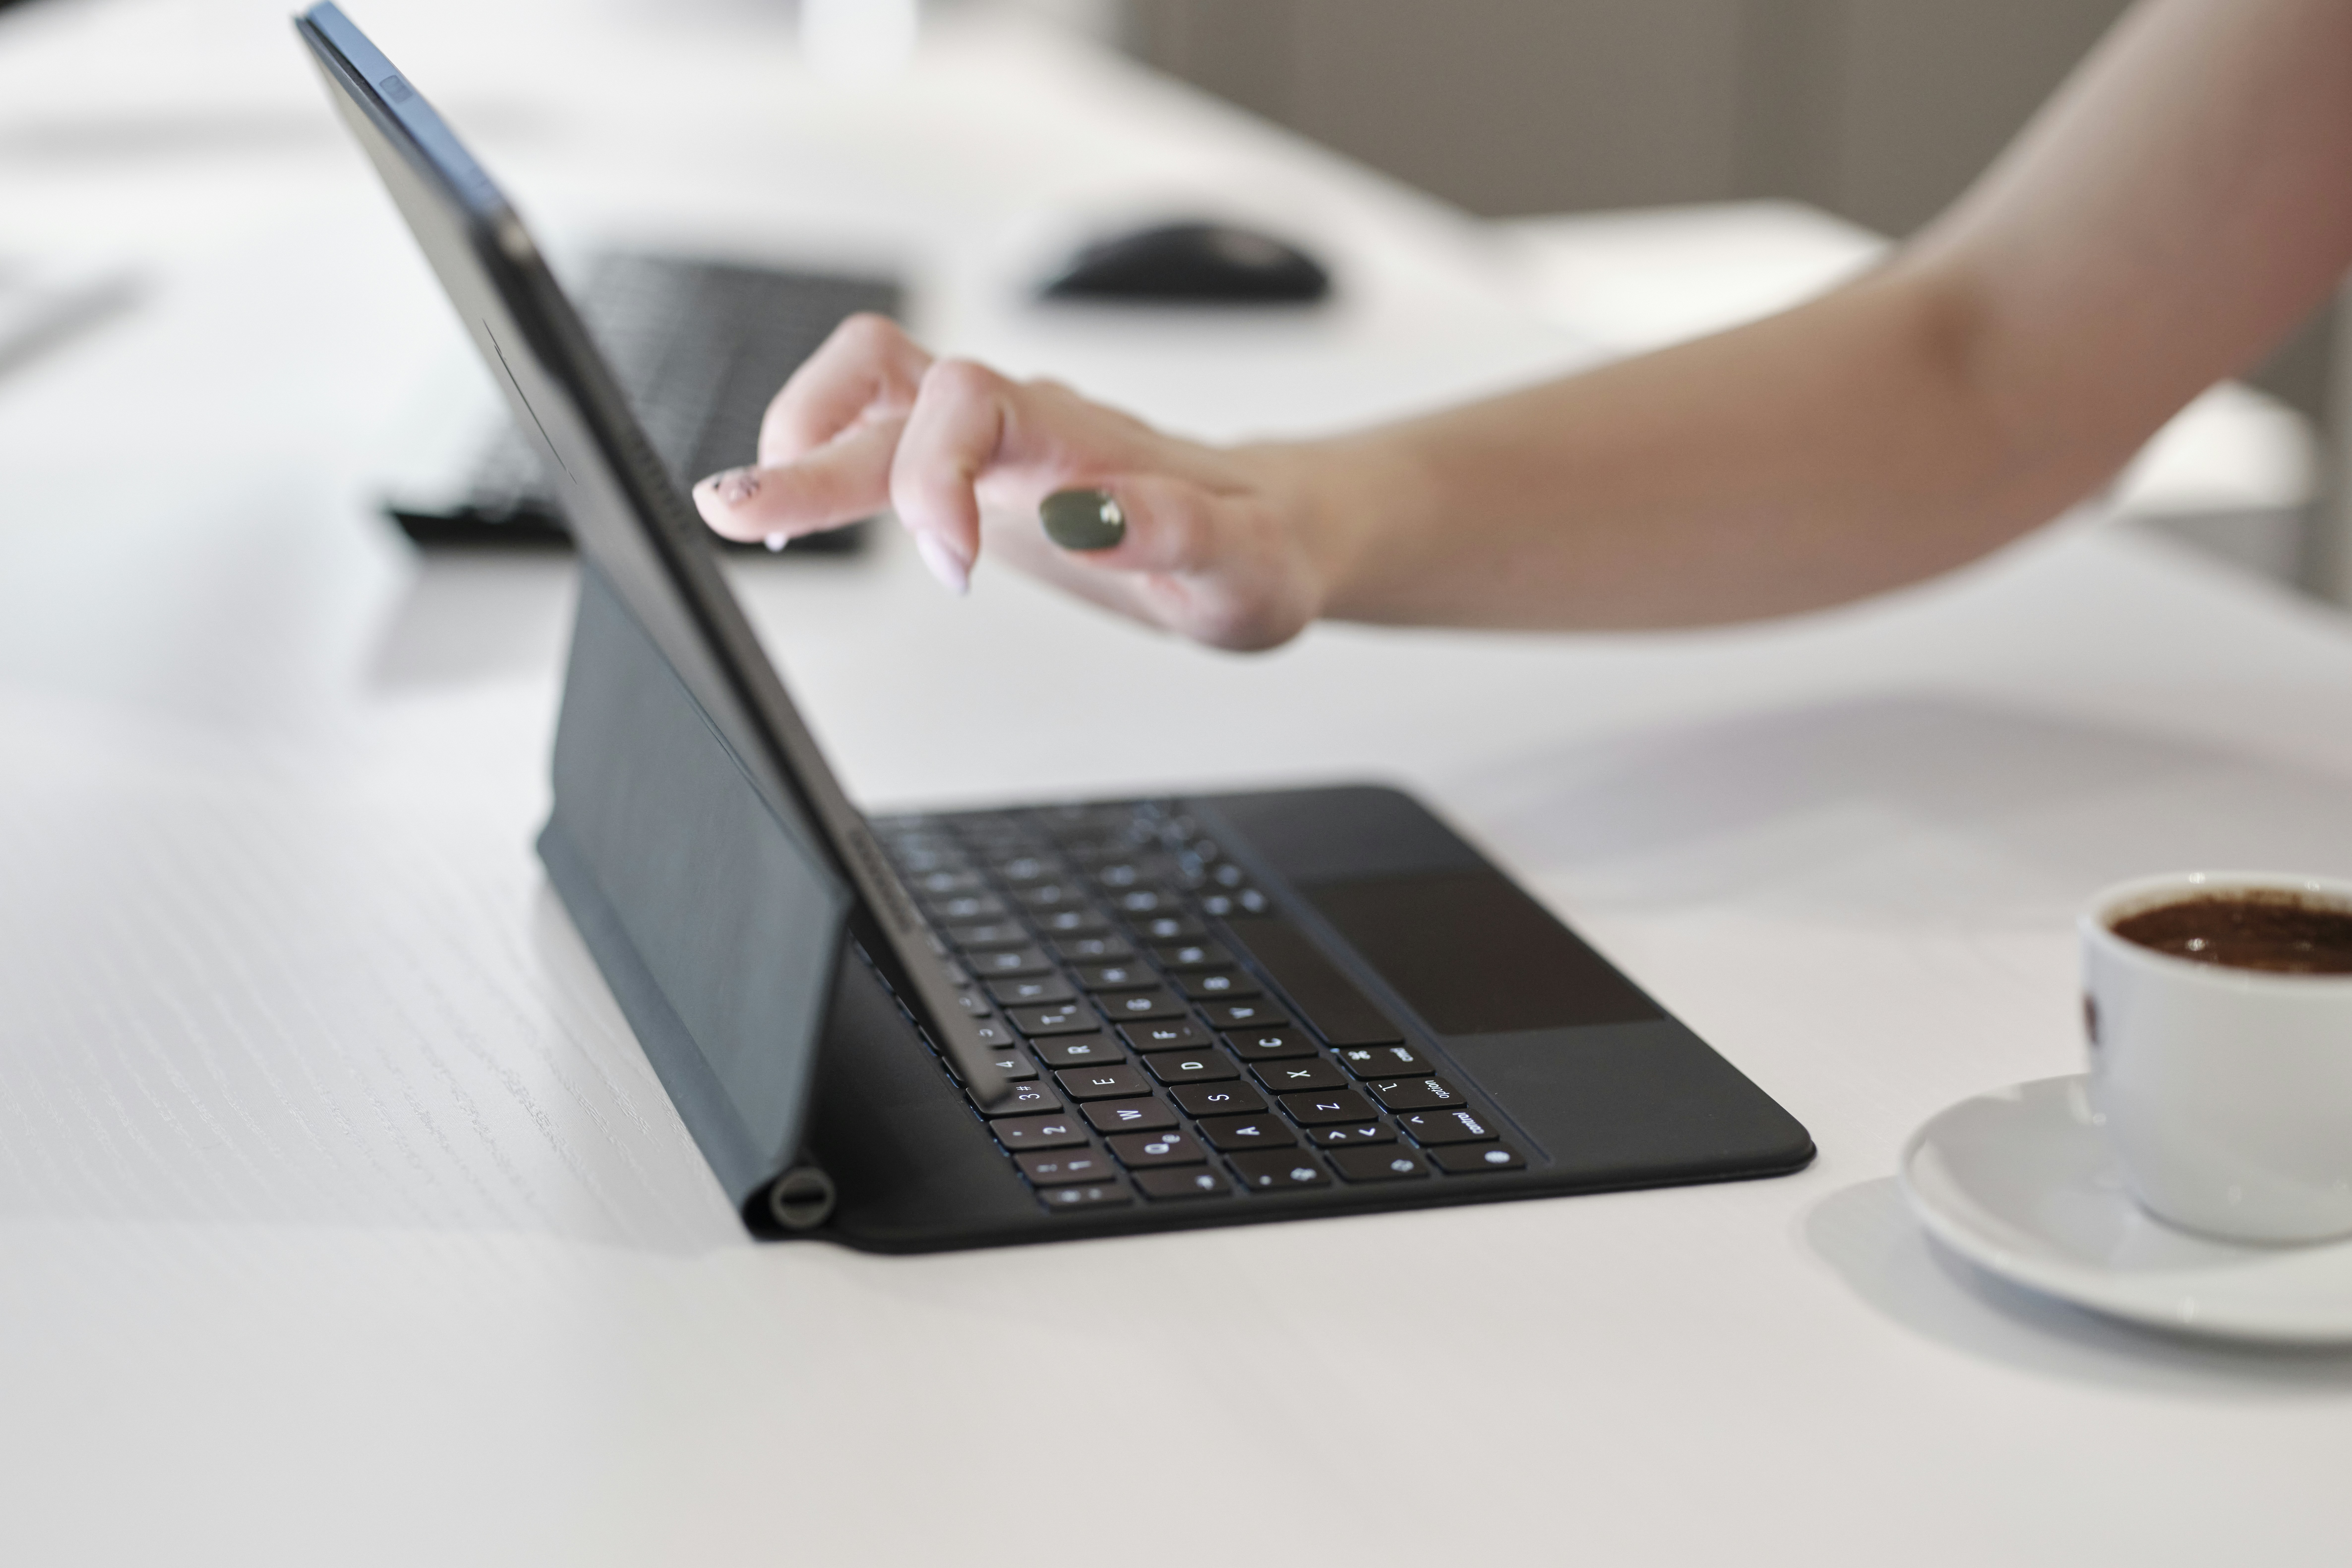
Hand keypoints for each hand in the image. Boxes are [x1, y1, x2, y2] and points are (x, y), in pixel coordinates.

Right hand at [692, 314, 1342, 650]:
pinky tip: (793, 523)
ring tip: (745, 513)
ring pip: (867, 392)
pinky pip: (874, 433)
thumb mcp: (1247, 565)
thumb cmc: (1259, 547)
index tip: (953, 567)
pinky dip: (818, 467)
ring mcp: (989, 439)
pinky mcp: (969, 469)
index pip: (975, 403)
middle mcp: (1025, 420)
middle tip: (740, 516)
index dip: (939, 474)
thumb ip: (1177, 533)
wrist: (1271, 532)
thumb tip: (1093, 514)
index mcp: (1084, 438)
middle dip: (809, 449)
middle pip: (890, 389)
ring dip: (797, 441)